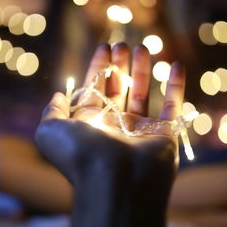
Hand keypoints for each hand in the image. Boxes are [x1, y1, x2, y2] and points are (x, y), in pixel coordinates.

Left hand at [35, 43, 184, 185]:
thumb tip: (58, 94)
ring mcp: (140, 130)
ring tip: (143, 47)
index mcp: (90, 123)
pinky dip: (176, 85)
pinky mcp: (164, 133)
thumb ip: (52, 110)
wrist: (114, 182)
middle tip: (122, 44)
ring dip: (143, 70)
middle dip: (119, 65)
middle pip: (118, 88)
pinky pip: (173, 105)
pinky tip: (175, 63)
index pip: (94, 89)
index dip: (98, 67)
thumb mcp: (50, 130)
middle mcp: (114, 126)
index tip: (104, 47)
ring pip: (143, 93)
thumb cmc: (80, 155)